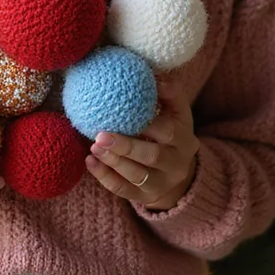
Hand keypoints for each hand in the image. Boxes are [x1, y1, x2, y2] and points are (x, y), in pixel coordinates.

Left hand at [85, 78, 198, 209]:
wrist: (178, 173)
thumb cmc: (171, 132)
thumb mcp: (177, 113)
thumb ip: (169, 94)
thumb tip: (156, 78)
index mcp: (185, 140)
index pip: (169, 131)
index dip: (149, 123)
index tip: (126, 110)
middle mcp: (176, 165)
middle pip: (151, 157)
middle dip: (126, 146)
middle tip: (101, 134)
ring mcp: (161, 184)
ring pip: (136, 175)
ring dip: (113, 161)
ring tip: (93, 146)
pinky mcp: (145, 197)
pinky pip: (123, 190)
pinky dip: (105, 177)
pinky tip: (90, 162)